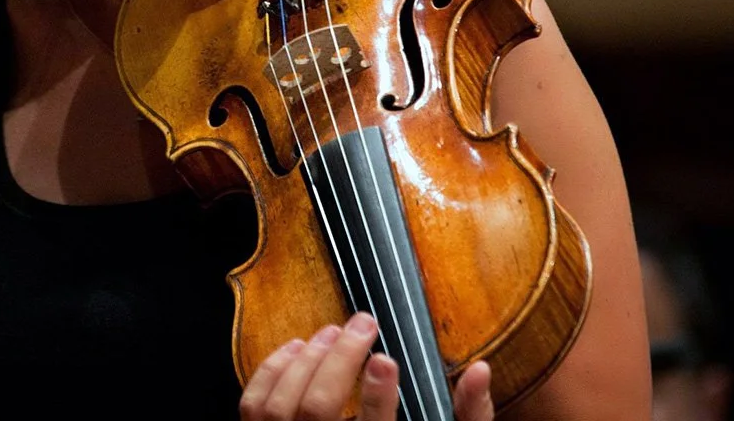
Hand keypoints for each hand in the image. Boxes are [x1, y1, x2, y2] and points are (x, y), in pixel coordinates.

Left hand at [239, 313, 493, 420]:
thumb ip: (469, 418)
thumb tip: (480, 371)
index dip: (378, 400)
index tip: (385, 358)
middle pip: (319, 411)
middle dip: (340, 359)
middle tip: (365, 322)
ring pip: (280, 408)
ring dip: (307, 360)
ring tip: (334, 331)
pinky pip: (253, 410)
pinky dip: (271, 371)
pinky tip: (296, 348)